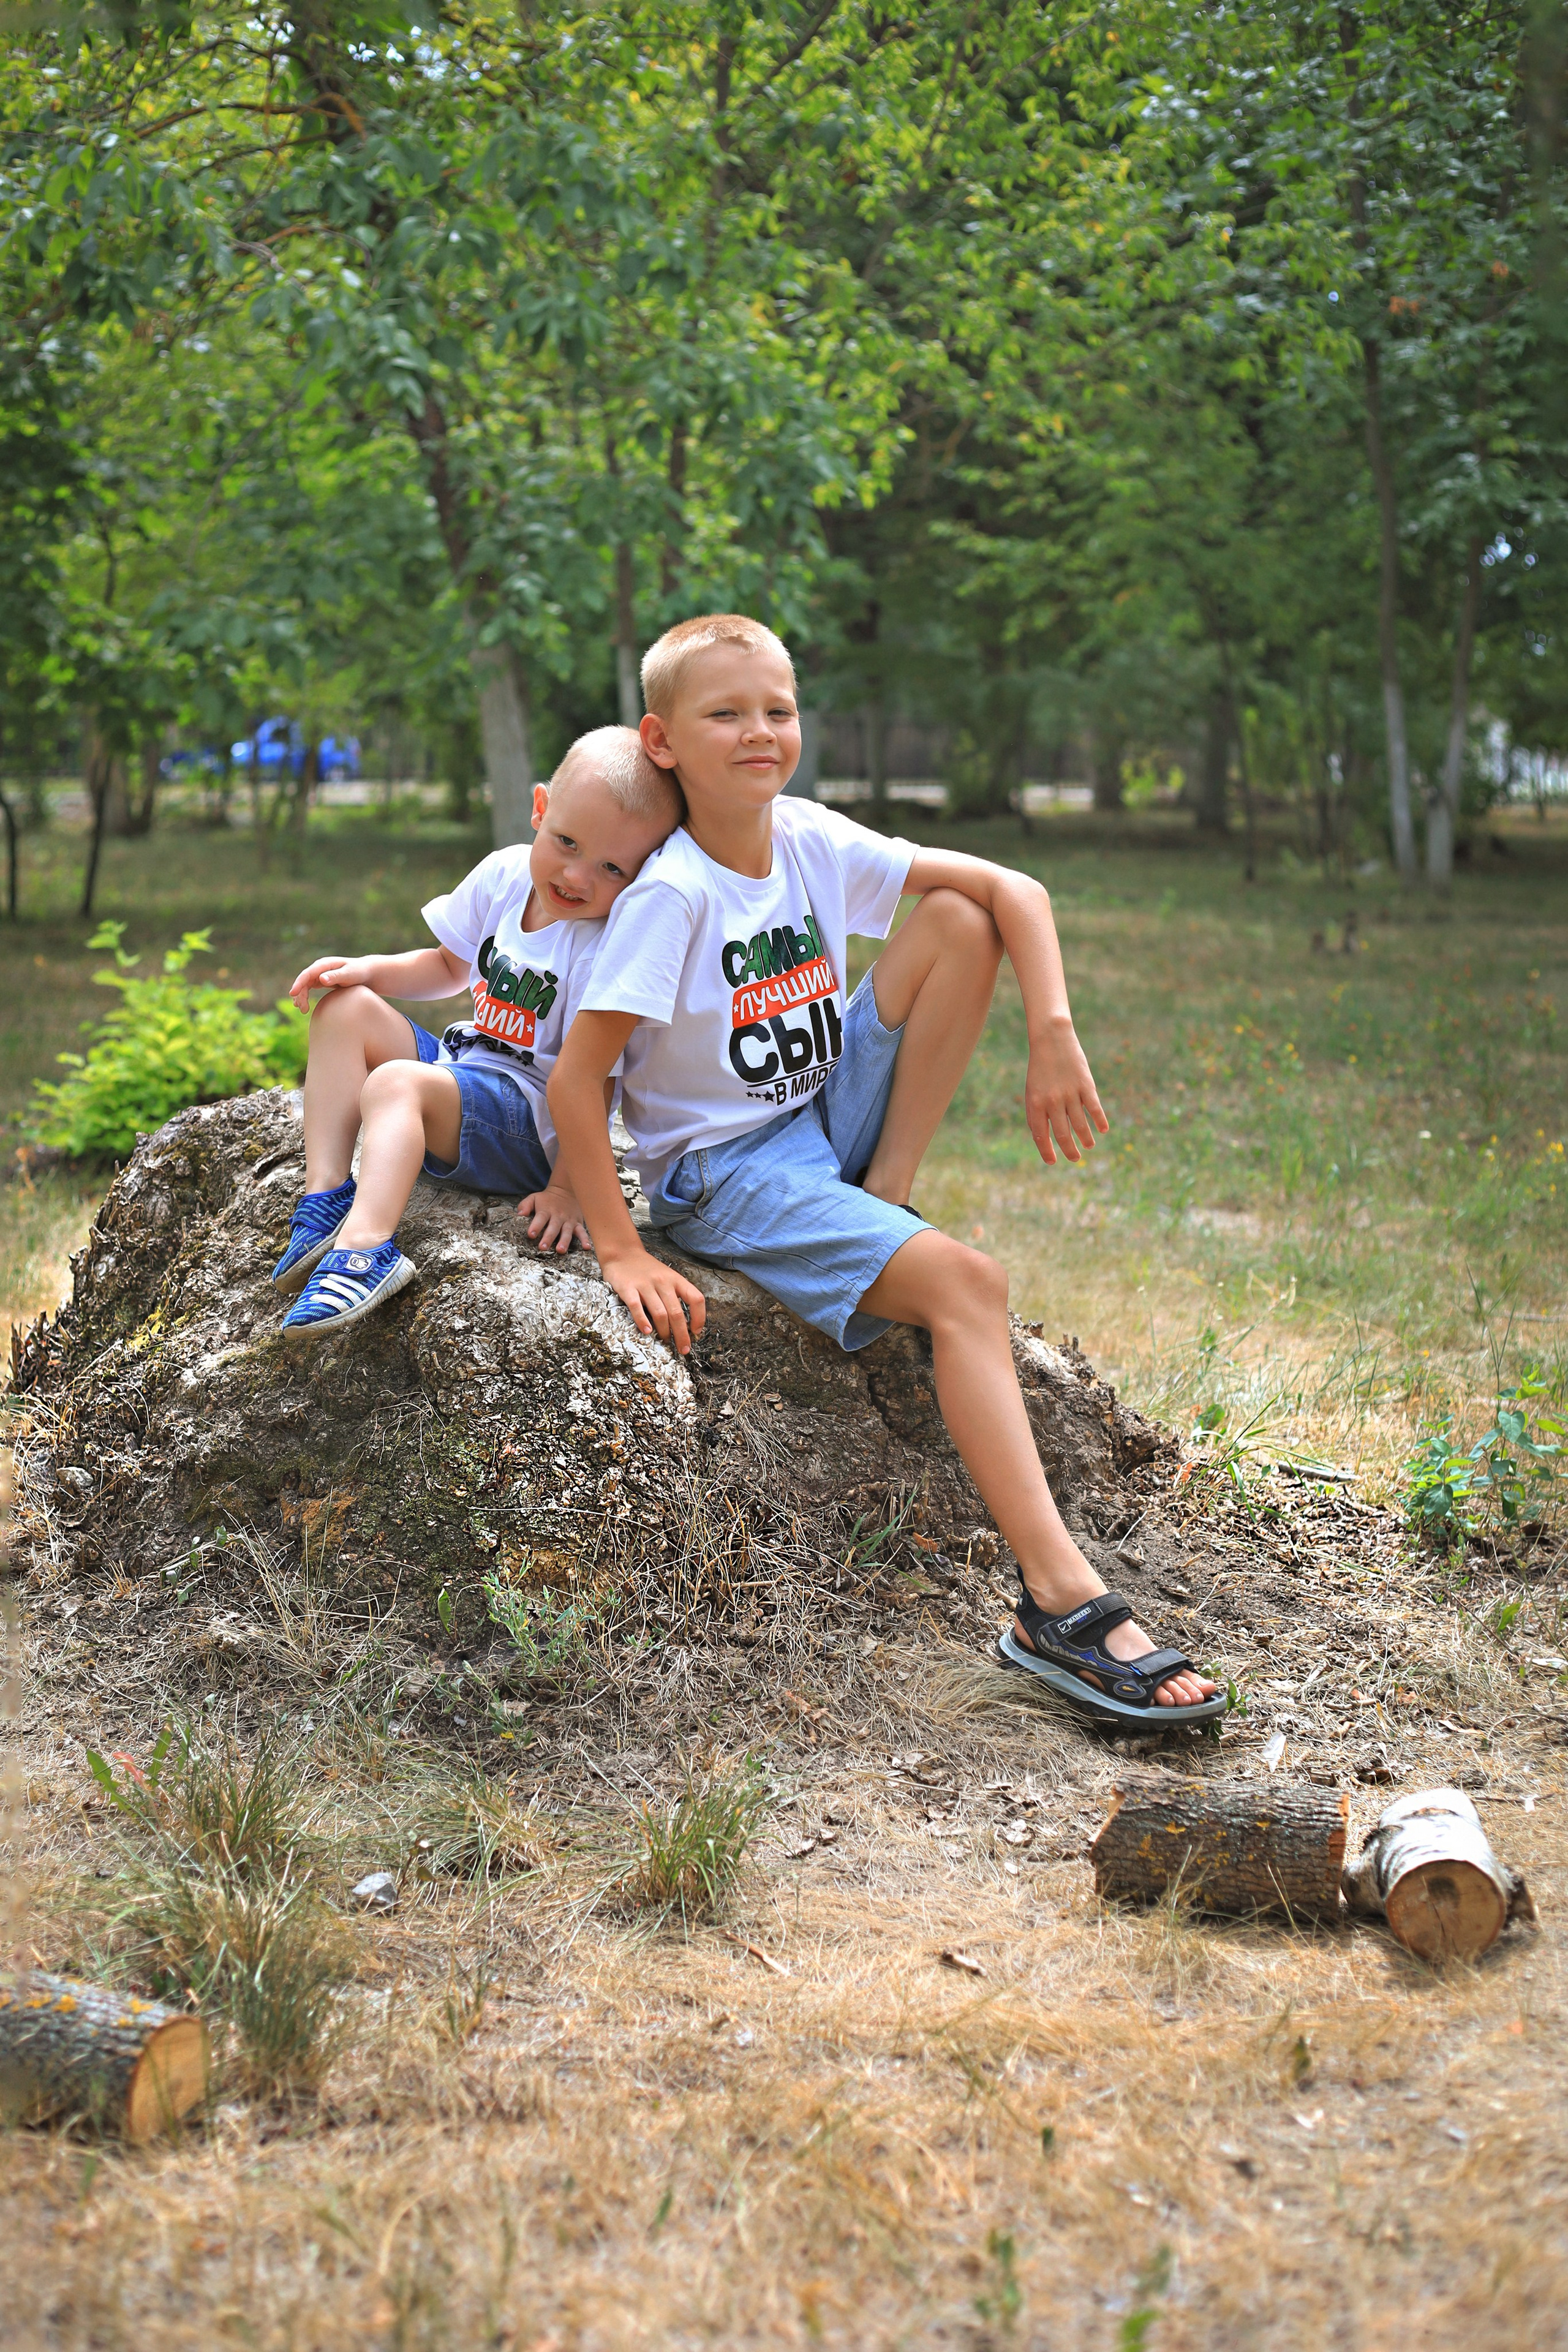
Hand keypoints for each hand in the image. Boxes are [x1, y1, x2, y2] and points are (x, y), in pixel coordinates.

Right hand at [287, 954, 374, 1012]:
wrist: (366, 973)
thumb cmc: (359, 972)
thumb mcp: (350, 974)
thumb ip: (336, 976)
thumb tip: (321, 979)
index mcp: (324, 964)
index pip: (307, 973)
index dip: (299, 983)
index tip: (293, 993)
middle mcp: (320, 968)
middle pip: (304, 981)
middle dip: (300, 994)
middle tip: (302, 1009)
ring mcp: (320, 974)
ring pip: (305, 985)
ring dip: (301, 997)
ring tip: (302, 1010)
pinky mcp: (322, 981)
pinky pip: (309, 988)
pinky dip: (305, 996)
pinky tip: (303, 1006)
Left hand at [516, 1184, 590, 1255]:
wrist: (566, 1191)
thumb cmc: (547, 1199)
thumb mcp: (534, 1198)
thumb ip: (525, 1206)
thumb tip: (519, 1214)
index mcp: (546, 1210)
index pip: (540, 1218)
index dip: (536, 1226)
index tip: (531, 1234)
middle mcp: (558, 1216)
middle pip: (553, 1227)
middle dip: (548, 1237)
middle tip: (543, 1247)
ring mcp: (568, 1220)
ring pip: (567, 1231)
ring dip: (564, 1241)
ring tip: (560, 1250)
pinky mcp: (577, 1223)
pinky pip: (582, 1232)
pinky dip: (585, 1239)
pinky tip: (586, 1247)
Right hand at [600, 1245, 706, 1354]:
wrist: (622, 1253)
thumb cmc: (647, 1269)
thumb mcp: (667, 1276)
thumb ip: (676, 1294)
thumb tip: (686, 1322)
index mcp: (676, 1280)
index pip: (696, 1298)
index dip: (699, 1317)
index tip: (696, 1332)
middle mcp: (663, 1282)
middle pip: (677, 1313)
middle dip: (682, 1334)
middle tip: (683, 1349)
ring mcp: (645, 1285)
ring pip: (660, 1313)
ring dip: (664, 1332)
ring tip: (665, 1342)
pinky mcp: (628, 1288)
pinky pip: (636, 1307)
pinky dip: (642, 1321)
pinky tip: (647, 1332)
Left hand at [1025, 1022, 1109, 1165]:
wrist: (1052, 1040)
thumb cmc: (1040, 1069)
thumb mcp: (1032, 1091)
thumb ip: (1036, 1113)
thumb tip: (1043, 1138)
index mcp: (1036, 1104)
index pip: (1041, 1135)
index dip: (1046, 1151)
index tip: (1052, 1162)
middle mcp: (1052, 1101)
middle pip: (1063, 1135)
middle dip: (1070, 1151)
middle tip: (1075, 1158)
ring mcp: (1070, 1093)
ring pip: (1080, 1125)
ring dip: (1085, 1139)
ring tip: (1089, 1146)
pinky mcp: (1086, 1085)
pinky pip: (1095, 1109)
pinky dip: (1100, 1121)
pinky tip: (1103, 1130)